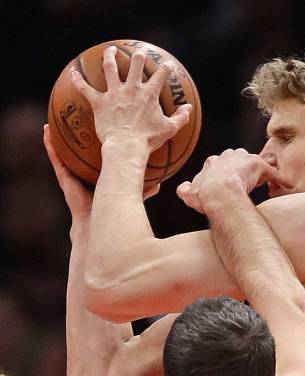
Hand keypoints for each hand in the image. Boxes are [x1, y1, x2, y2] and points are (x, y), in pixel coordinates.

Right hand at [44, 124, 159, 218]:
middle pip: (80, 158)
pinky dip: (50, 146)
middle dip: (78, 143)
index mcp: (101, 182)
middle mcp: (86, 179)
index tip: (100, 134)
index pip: (100, 163)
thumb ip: (144, 189)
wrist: (101, 227)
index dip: (100, 151)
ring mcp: (74, 179)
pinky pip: (56, 160)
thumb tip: (161, 183)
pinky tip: (47, 131)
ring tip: (54, 122)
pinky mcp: (65, 180)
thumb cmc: (119, 214)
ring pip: (65, 156)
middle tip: (77, 122)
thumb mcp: (133, 195)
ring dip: (59, 141)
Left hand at [71, 46, 191, 153]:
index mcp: (149, 94)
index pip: (161, 75)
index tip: (167, 65)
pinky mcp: (99, 102)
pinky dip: (78, 80)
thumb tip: (188, 109)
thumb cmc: (148, 140)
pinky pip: (85, 88)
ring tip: (110, 51)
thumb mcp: (169, 130)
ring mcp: (114, 93)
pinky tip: (73, 73)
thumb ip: (181, 118)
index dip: (166, 68)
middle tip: (140, 53)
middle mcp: (132, 88)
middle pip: (136, 64)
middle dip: (139, 56)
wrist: (127, 147)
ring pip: (110, 68)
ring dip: (110, 56)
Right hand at [177, 148, 290, 212]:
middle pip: (240, 159)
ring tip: (267, 182)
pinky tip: (286, 185)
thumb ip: (185, 190)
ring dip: (262, 171)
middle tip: (249, 181)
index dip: (227, 172)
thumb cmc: (205, 196)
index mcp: (213, 162)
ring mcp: (244, 159)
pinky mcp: (258, 165)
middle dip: (245, 168)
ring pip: (256, 163)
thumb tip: (182, 188)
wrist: (218, 194)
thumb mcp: (189, 194)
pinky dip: (280, 178)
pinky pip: (272, 172)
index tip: (230, 180)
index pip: (222, 162)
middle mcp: (228, 156)